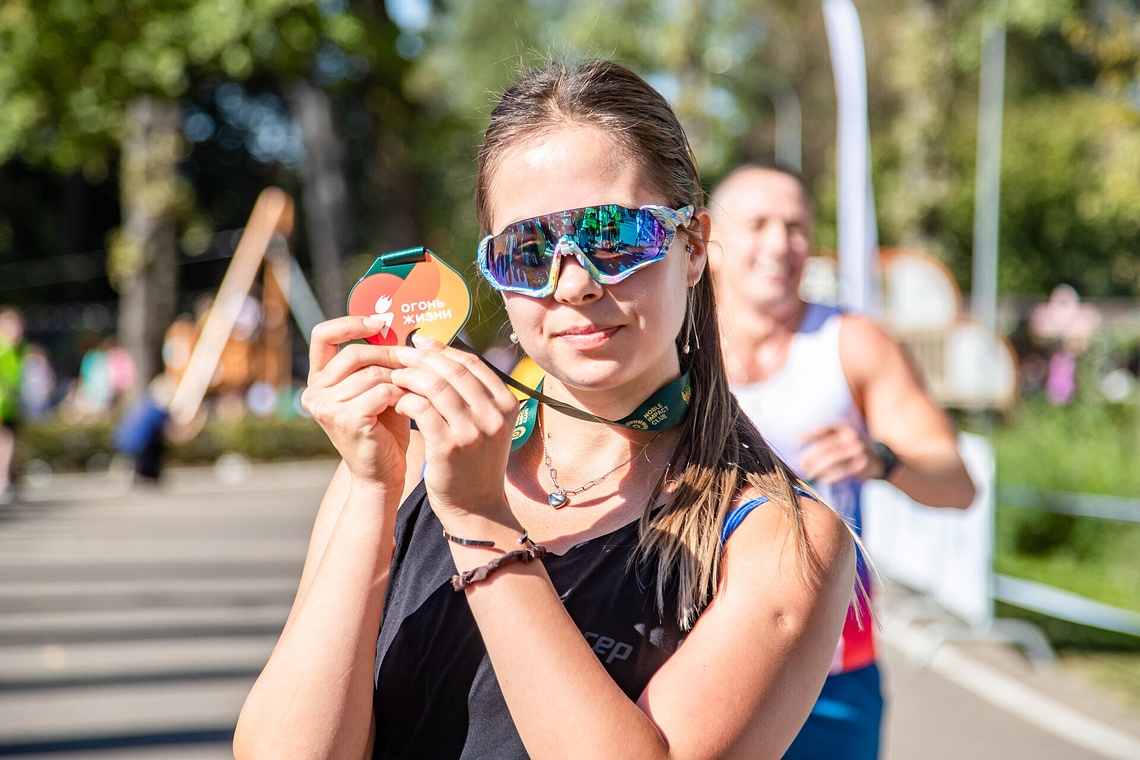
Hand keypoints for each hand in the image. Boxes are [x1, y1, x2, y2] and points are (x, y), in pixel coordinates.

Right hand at [301, 316, 410, 489]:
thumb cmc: (384, 429)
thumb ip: (378, 362)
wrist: (383, 472)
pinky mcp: (345, 419)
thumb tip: (400, 328)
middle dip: (388, 355)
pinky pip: (381, 391)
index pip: (323, 335)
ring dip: (399, 377)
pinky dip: (400, 394)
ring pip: (371, 373)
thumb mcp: (377, 388)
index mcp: (319, 379)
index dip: (350, 323)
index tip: (378, 322)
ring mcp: (326, 407)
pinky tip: (409, 402)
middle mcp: (315, 392)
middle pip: (354, 354)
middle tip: (412, 361)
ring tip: (414, 386)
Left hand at [388, 333, 520, 528]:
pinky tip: (397, 401)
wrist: (475, 506)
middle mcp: (494, 415)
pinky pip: (421, 409)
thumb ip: (473, 393)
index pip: (471, 363)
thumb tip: (439, 354)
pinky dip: (406, 400)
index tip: (420, 343)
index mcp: (506, 404)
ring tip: (395, 376)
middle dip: (422, 358)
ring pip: (435, 386)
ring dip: (410, 376)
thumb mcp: (486, 424)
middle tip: (400, 354)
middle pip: (453, 370)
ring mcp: (473, 431)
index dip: (442, 349)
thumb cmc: (474, 461)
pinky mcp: (448, 446)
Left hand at [797, 422, 883, 483]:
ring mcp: (858, 449)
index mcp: (843, 426)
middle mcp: (851, 435)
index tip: (795, 444)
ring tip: (808, 474)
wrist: (881, 460)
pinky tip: (822, 480)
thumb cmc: (853, 449)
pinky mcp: (862, 464)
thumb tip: (801, 451)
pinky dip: (831, 476)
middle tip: (800, 465)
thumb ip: (826, 440)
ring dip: (817, 468)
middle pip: (826, 446)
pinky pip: (843, 471)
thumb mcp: (842, 438)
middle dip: (810, 457)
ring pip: (833, 459)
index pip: (822, 429)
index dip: (807, 435)